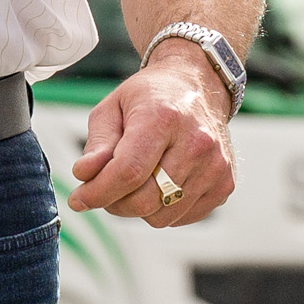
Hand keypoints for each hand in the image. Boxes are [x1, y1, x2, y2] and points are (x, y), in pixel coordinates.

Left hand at [67, 48, 237, 228]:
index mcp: (164, 117)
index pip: (128, 172)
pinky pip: (181, 217)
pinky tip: (160, 183)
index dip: (98, 192)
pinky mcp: (225, 184)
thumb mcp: (112, 108)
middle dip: (114, 203)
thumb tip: (84, 176)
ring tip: (134, 182)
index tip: (78, 199)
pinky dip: (162, 209)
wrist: (199, 86)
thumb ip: (97, 144)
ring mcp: (216, 166)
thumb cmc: (149, 98)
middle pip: (145, 200)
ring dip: (139, 208)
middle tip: (104, 189)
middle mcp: (197, 142)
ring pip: (162, 216)